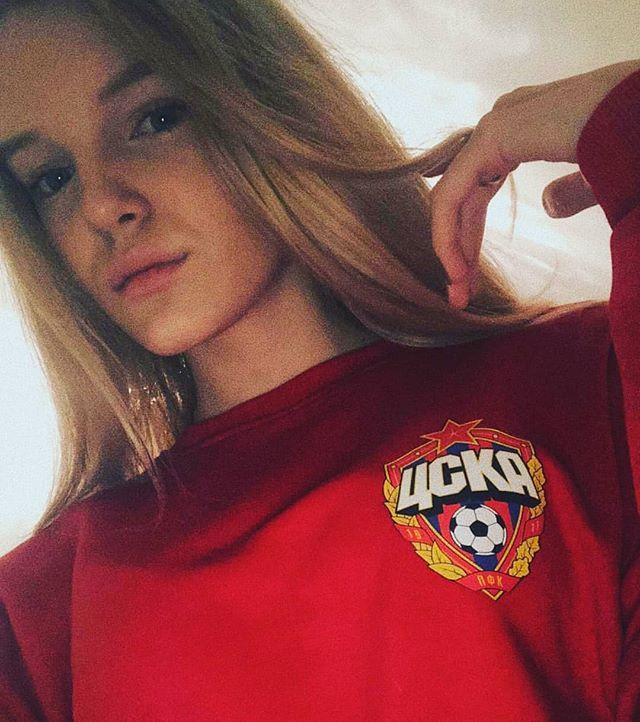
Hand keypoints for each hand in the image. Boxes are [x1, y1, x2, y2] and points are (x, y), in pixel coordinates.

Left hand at [424, 59, 639, 308]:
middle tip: (459, 296)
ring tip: (458, 293)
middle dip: (458, 249)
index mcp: (527, 130)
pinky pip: (453, 193)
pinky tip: (458, 269)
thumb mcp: (602, 179)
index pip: (479, 192)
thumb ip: (572, 191)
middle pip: (464, 198)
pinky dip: (448, 233)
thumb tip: (548, 205)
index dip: (470, 238)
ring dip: (452, 248)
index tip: (471, 283)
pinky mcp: (496, 134)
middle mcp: (506, 122)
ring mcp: (498, 124)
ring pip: (454, 198)